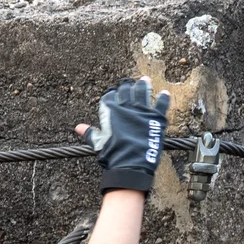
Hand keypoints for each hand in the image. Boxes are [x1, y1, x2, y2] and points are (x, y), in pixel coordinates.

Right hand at [79, 77, 170, 192]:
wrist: (130, 164)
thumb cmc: (112, 155)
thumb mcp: (98, 143)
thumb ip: (90, 133)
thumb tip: (78, 127)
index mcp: (111, 111)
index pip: (110, 96)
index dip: (111, 93)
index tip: (113, 91)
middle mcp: (126, 107)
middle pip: (126, 90)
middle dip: (126, 86)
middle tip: (128, 82)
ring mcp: (142, 110)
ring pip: (143, 92)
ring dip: (144, 85)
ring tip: (145, 79)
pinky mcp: (156, 117)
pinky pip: (161, 104)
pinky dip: (164, 98)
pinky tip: (165, 93)